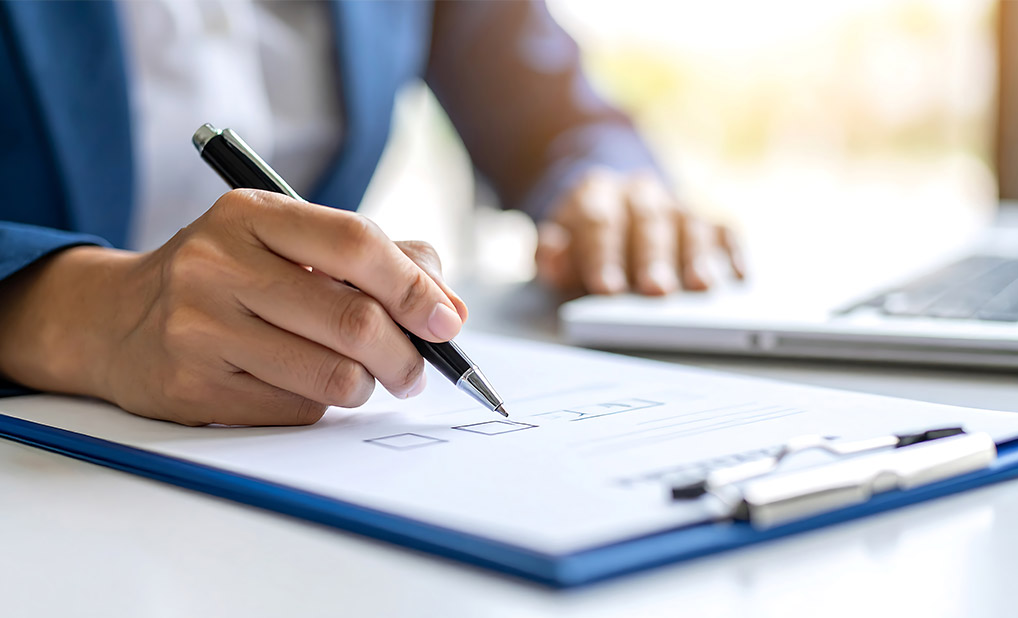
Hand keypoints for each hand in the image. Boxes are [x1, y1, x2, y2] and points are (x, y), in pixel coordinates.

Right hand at [0, 190, 466, 425]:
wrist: (116, 319)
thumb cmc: (230, 277)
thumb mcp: (290, 242)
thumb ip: (379, 259)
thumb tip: (449, 310)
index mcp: (252, 215)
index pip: (356, 243)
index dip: (414, 287)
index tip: (446, 323)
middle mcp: (219, 265)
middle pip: (353, 321)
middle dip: (406, 356)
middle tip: (417, 370)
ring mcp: (200, 329)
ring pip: (332, 376)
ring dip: (366, 386)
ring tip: (362, 377)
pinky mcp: (192, 388)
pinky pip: (296, 411)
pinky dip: (320, 406)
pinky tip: (303, 386)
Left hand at [535, 169, 744, 296]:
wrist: (608, 209)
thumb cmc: (582, 244)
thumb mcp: (556, 250)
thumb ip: (550, 256)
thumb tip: (553, 252)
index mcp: (596, 194)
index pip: (599, 222)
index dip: (604, 255)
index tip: (608, 289)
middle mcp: (639, 192)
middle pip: (647, 223)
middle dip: (652, 259)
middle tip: (657, 291)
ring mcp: (674, 202)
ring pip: (688, 224)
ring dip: (696, 256)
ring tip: (701, 286)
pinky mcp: (705, 218)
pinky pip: (723, 230)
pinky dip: (731, 251)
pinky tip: (737, 274)